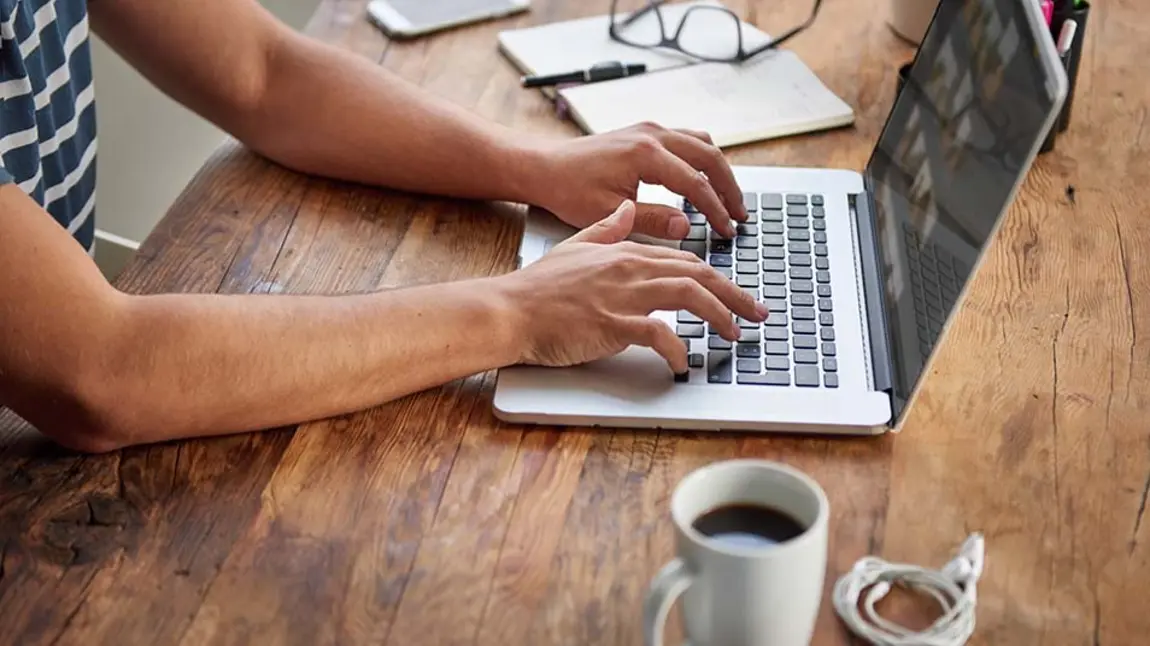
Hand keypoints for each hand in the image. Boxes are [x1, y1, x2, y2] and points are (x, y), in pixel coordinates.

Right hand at [495, 200, 767, 372]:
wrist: (510, 309)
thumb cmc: (539, 287)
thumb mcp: (576, 245)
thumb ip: (607, 228)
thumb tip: (627, 210)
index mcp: (626, 251)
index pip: (685, 260)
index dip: (718, 277)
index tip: (737, 293)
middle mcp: (630, 268)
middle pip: (698, 275)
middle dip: (735, 295)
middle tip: (758, 314)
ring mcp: (623, 295)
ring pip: (688, 297)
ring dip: (719, 316)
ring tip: (735, 334)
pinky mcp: (612, 324)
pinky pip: (658, 334)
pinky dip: (677, 349)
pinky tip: (683, 363)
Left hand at [524, 122, 747, 239]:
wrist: (545, 167)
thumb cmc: (569, 190)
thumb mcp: (609, 213)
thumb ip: (652, 220)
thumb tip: (686, 228)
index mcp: (645, 154)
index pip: (695, 183)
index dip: (715, 209)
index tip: (727, 230)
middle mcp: (652, 135)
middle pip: (709, 156)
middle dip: (729, 188)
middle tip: (740, 215)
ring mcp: (650, 129)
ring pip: (701, 144)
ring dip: (719, 171)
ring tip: (729, 199)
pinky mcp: (645, 132)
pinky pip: (687, 140)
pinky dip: (702, 160)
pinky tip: (705, 181)